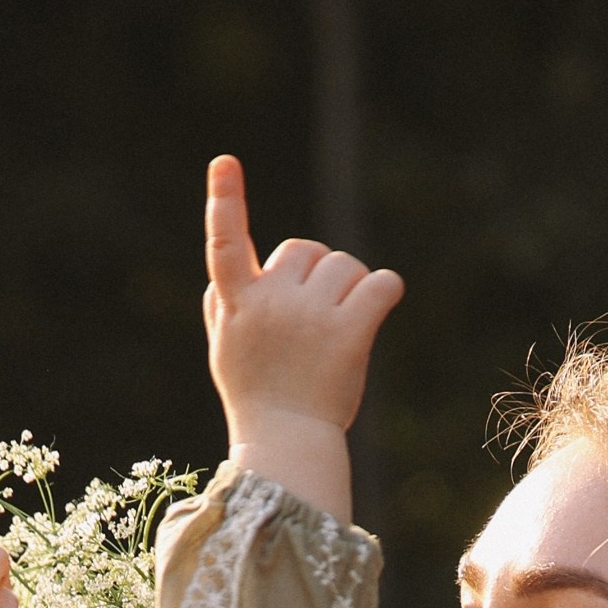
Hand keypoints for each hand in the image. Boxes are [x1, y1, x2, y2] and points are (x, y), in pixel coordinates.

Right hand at [203, 153, 401, 520]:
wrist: (287, 444)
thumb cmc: (256, 398)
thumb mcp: (225, 351)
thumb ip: (222, 308)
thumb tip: (221, 276)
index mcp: (238, 303)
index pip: (225, 243)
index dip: (224, 201)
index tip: (224, 163)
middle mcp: (271, 303)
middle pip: (306, 250)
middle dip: (316, 273)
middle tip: (316, 316)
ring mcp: (310, 317)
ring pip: (345, 266)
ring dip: (351, 287)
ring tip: (340, 328)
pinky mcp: (348, 334)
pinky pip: (380, 285)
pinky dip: (387, 291)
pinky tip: (382, 305)